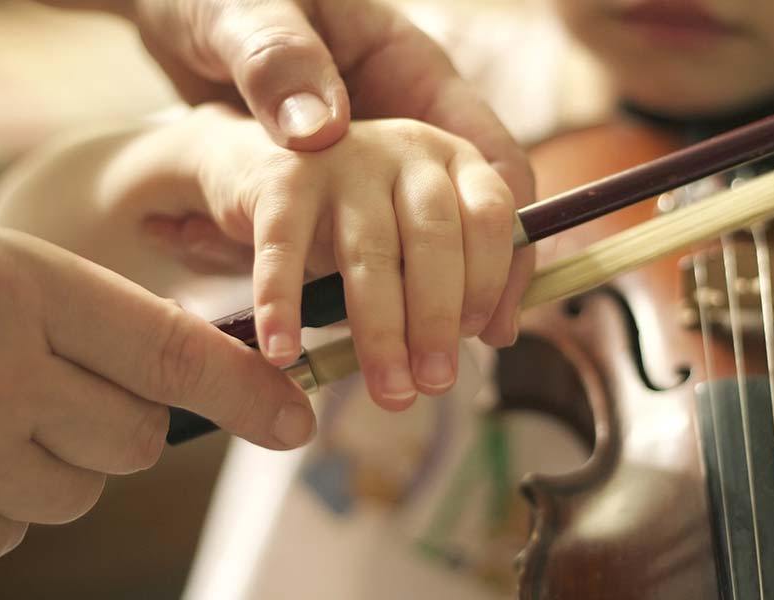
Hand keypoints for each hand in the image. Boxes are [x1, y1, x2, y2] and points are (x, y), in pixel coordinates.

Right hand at [0, 228, 314, 558]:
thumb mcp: (14, 279)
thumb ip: (102, 327)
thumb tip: (221, 385)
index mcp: (26, 289)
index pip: (172, 353)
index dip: (245, 391)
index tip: (296, 422)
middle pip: (135, 441)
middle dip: (117, 425)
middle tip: (54, 386)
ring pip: (78, 493)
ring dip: (53, 465)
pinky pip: (12, 530)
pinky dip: (2, 501)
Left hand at [127, 0, 536, 343]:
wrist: (176, 8)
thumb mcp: (245, 9)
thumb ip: (280, 57)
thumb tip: (322, 132)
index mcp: (410, 73)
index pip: (492, 164)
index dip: (506, 245)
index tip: (491, 312)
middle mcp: (403, 127)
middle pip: (457, 224)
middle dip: (448, 303)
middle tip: (429, 372)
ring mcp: (367, 164)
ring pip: (420, 250)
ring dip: (419, 320)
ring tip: (405, 379)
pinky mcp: (322, 193)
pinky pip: (350, 255)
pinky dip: (360, 306)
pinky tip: (359, 349)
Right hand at [172, 106, 514, 409]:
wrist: (273, 174)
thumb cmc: (365, 223)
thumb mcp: (421, 245)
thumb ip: (471, 278)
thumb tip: (500, 335)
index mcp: (453, 162)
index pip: (489, 214)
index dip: (491, 278)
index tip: (477, 335)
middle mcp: (405, 151)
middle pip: (434, 236)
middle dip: (438, 319)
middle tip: (436, 382)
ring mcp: (343, 160)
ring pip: (370, 251)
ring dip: (382, 330)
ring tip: (390, 390)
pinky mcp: (282, 179)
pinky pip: (284, 248)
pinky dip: (283, 303)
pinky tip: (284, 353)